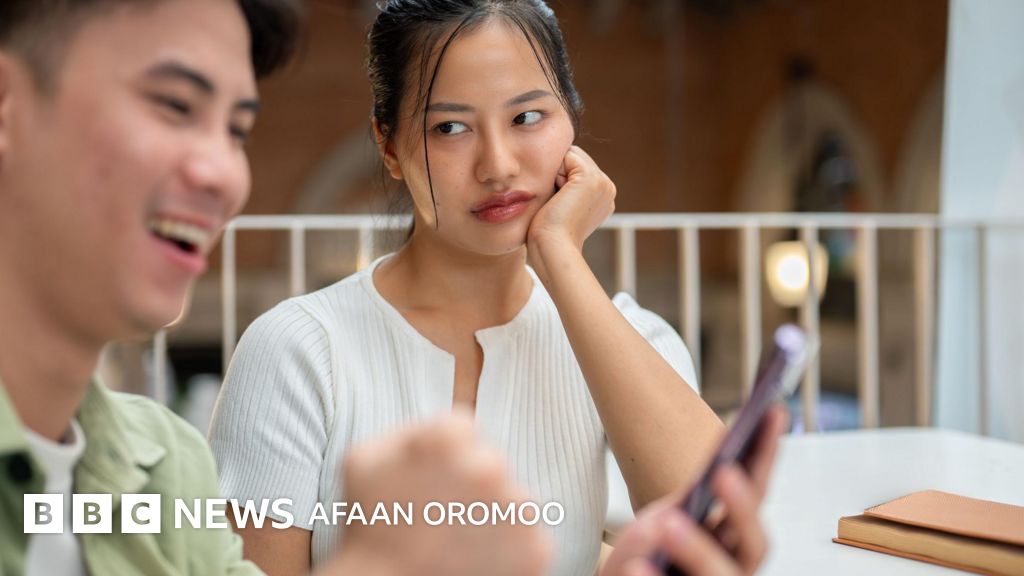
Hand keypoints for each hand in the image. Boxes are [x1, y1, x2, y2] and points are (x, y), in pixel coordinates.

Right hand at [322, 409, 550, 575]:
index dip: (445, 457)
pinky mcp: (535, 549)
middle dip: (471, 485)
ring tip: (455, 542)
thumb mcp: (364, 457)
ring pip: (512, 500)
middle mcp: (490, 466)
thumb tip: (443, 427)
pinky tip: (474, 560)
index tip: (430, 482)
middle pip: (491, 463)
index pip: (464, 430)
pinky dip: (508, 550)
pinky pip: (528, 538)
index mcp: (449, 436)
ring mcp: (516, 509)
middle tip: (442, 517)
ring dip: (491, 516)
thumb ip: (410, 429)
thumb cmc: (368, 528)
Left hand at [526, 146, 614, 275]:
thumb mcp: (561, 207)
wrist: (552, 248)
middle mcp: (608, 188)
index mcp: (603, 197)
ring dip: (556, 174)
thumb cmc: (548, 235)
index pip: (576, 168)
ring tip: (559, 201)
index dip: (559, 179)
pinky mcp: (591, 178)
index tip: (558, 206)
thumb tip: (554, 175)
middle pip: (575, 158)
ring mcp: (603, 182)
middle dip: (559, 174)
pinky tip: (559, 196)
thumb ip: (564, 188)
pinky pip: (568, 155)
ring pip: (571, 156)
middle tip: (558, 204)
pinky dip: (556, 172)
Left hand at [601, 406, 787, 575]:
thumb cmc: (651, 552)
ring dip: (697, 549)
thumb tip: (717, 462)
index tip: (772, 412)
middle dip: (742, 508)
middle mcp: (734, 565)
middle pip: (755, 543)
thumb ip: (691, 497)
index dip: (767, 456)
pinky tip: (638, 567)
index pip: (757, 492)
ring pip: (722, 575)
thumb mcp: (668, 515)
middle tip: (722, 473)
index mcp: (734, 536)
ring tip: (666, 524)